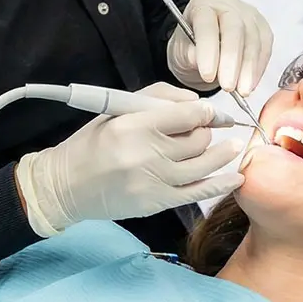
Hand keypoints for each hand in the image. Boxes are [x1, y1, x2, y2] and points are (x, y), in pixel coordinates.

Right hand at [15, 82, 245, 235]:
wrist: (66, 186)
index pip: (186, 115)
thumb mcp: (119, 108)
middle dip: (207, 132)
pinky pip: (198, 193)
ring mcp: (153, 182)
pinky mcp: (156, 203)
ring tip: (233, 146)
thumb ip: (159, 97)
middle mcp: (146, 155)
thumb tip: (197, 102)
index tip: (209, 111)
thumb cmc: (93, 142)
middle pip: (198, 140)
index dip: (205, 112)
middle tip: (206, 129)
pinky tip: (236, 178)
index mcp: (134, 126)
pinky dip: (221, 185)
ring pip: (203, 165)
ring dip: (221, 154)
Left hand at [166, 0, 273, 95]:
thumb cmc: (190, 47)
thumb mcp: (181, 52)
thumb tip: (205, 66)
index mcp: (202, 5)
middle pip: (235, 29)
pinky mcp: (263, 29)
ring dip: (249, 68)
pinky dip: (258, 68)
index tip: (207, 75)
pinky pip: (265, 48)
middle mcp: (228, 4)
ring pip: (254, 39)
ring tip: (241, 91)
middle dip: (232, 60)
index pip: (207, 24)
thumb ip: (190, 56)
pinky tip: (250, 84)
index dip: (208, 50)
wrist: (204, 46)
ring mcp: (249, 15)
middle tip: (228, 86)